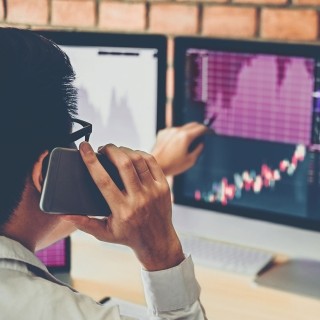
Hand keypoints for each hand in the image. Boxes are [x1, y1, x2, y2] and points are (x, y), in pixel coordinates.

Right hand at [63, 142, 183, 270]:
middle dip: (110, 150)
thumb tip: (65, 214)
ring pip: (138, 160)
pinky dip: (139, 154)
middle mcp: (139, 199)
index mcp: (122, 210)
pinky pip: (151, 162)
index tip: (84, 148)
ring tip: (116, 152)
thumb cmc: (129, 236)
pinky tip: (132, 155)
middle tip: (103, 149)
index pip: (103, 180)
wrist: (158, 242)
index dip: (91, 161)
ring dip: (124, 150)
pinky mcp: (163, 186)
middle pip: (123, 164)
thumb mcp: (105, 234)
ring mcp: (153, 191)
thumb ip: (85, 223)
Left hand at [152, 122, 208, 175]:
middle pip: (192, 124)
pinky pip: (173, 131)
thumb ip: (198, 150)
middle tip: (202, 134)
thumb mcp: (190, 161)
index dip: (207, 130)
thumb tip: (201, 144)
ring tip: (186, 144)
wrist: (155, 165)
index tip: (210, 132)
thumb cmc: (172, 165)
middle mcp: (177, 130)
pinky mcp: (162, 132)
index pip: (201, 128)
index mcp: (186, 136)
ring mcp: (169, 131)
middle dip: (199, 128)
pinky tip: (175, 145)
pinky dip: (177, 135)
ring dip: (187, 132)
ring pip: (182, 128)